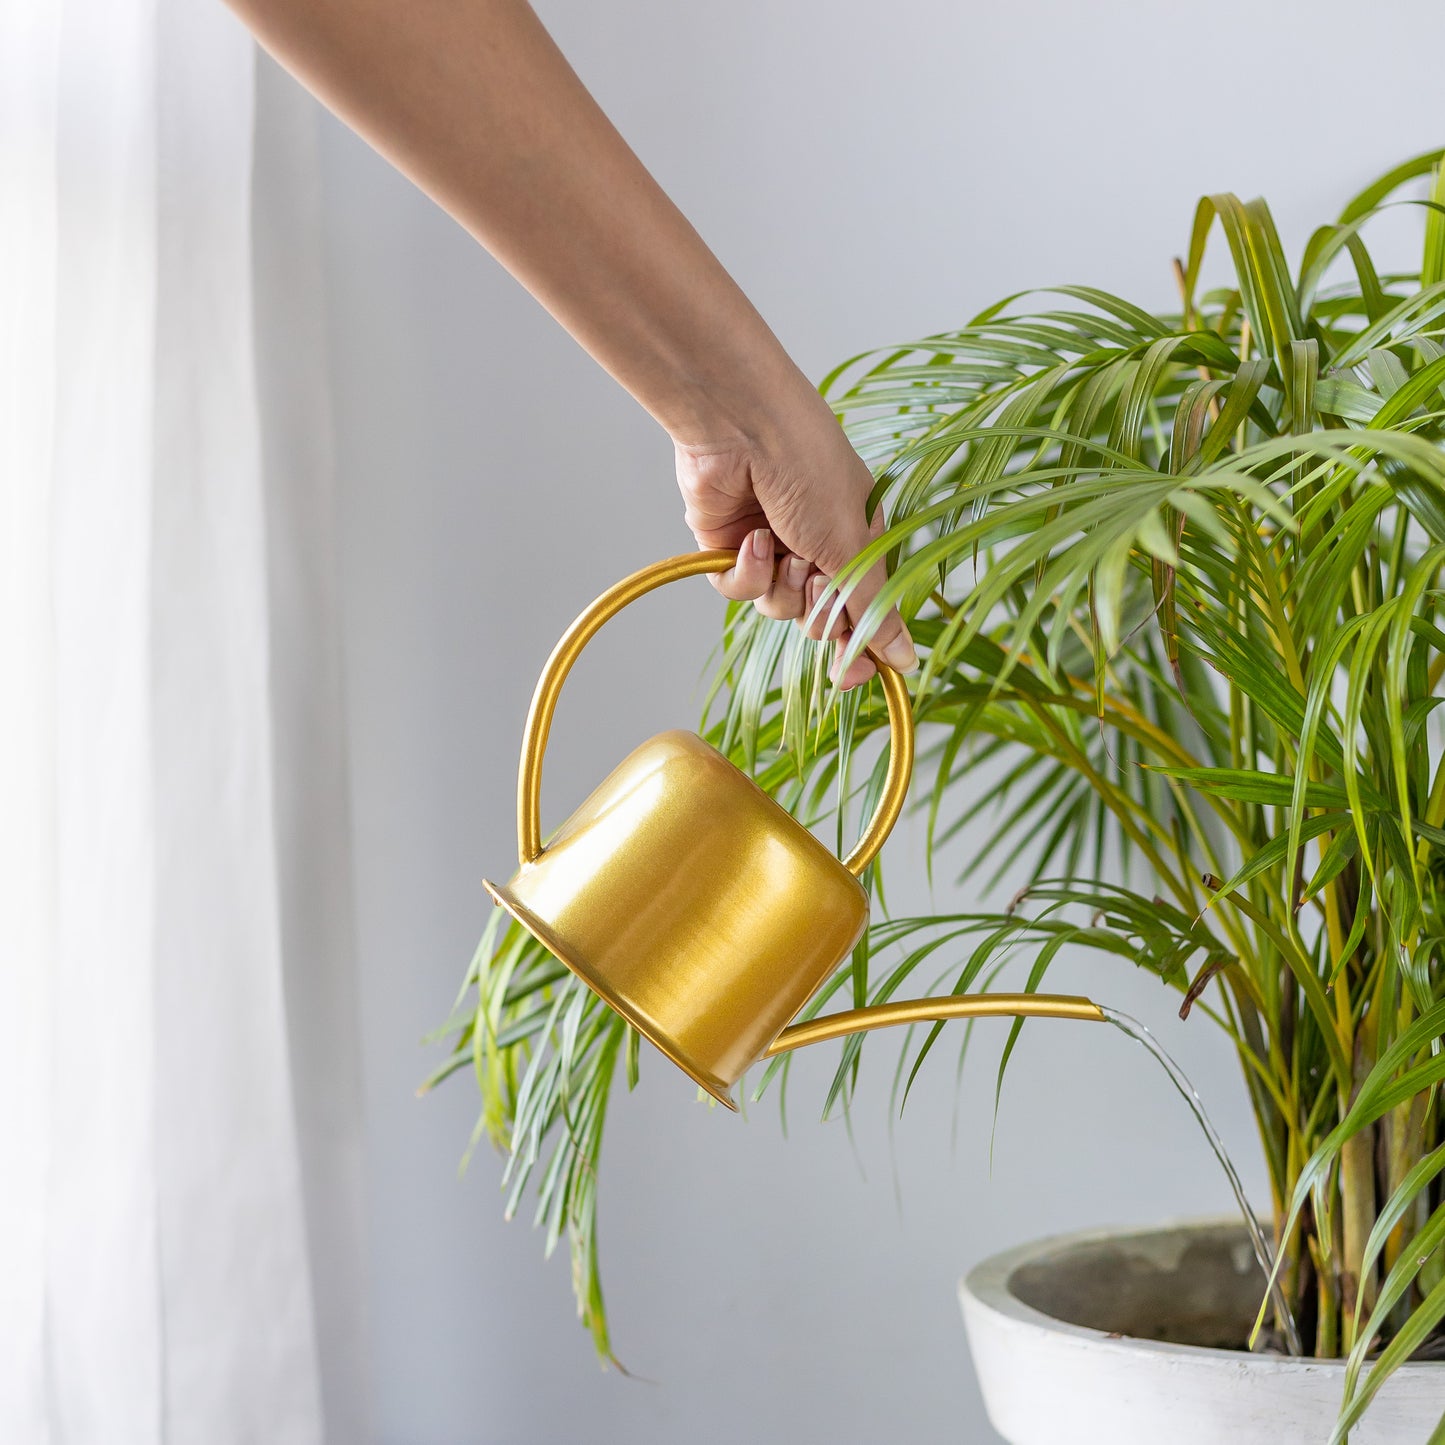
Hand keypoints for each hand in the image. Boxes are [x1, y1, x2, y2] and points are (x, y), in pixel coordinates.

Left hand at [674, 396, 916, 689]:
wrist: (742, 424)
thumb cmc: (809, 468)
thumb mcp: (851, 546)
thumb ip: (873, 609)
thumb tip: (906, 660)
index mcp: (860, 540)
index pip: (863, 611)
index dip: (856, 647)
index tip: (851, 676)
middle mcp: (818, 545)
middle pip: (818, 618)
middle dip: (815, 607)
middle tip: (814, 577)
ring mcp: (774, 546)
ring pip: (777, 607)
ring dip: (780, 584)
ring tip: (782, 543)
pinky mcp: (732, 546)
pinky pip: (740, 590)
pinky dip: (746, 572)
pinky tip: (751, 537)